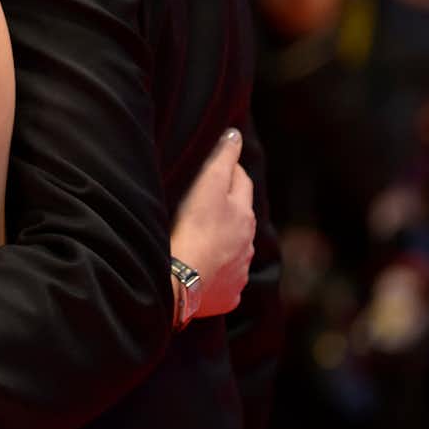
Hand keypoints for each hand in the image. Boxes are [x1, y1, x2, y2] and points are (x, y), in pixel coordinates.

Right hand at [169, 130, 255, 321]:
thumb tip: (235, 135)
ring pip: (235, 249)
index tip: (217, 164)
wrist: (180, 280)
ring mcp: (239, 270)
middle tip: (207, 202)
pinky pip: (227, 279)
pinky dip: (219, 272)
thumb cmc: (191, 228)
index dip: (229, 169)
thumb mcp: (206, 186)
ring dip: (225, 241)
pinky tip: (204, 271)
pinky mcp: (228, 293)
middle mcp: (247, 242)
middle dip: (229, 207)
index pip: (241, 181)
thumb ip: (222, 160)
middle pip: (241, 217)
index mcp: (243, 213)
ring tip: (203, 239)